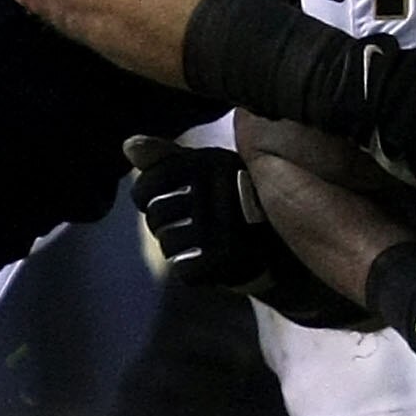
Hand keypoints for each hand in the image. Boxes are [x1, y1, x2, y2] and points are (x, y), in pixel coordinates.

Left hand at [121, 136, 362, 325]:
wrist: (287, 231)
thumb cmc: (237, 191)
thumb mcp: (206, 166)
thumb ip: (165, 157)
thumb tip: (128, 144)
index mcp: (204, 165)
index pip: (146, 187)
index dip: (146, 197)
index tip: (160, 199)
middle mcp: (211, 192)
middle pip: (156, 219)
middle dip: (165, 224)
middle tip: (186, 221)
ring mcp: (220, 228)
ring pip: (169, 247)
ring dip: (178, 248)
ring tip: (197, 240)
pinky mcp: (227, 259)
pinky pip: (186, 272)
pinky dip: (193, 270)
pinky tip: (205, 260)